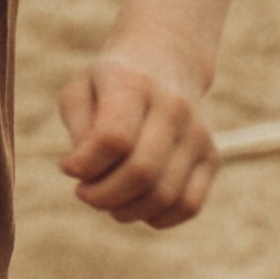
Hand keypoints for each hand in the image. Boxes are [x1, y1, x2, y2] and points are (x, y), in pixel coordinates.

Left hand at [57, 45, 219, 228]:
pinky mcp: (211, 157)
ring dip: (126, 210)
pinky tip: (136, 203)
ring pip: (164, 195)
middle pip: (141, 171)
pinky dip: (157, 217)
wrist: (166, 60)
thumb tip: (83, 173)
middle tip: (84, 192)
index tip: (68, 166)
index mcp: (134, 83)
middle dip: (103, 196)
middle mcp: (173, 106)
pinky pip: (188, 205)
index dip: (85, 165)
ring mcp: (197, 133)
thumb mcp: (79, 91)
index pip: (113, 138)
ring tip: (107, 199)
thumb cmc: (110, 83)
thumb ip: (78, 130)